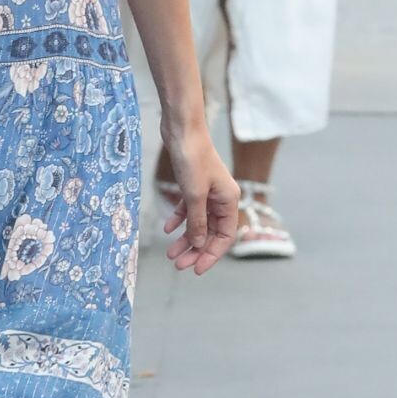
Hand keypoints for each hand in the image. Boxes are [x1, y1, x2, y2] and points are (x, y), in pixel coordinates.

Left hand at [160, 125, 238, 274]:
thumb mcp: (194, 195)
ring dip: (185, 238)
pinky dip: (179, 219)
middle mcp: (222, 197)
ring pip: (198, 222)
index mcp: (229, 200)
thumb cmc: (192, 158)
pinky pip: (188, 208)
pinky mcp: (193, 183)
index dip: (211, 254)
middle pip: (210, 232)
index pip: (225, 236)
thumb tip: (197, 244)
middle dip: (195, 250)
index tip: (196, 269)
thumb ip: (197, 222)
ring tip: (170, 253)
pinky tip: (167, 229)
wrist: (181, 128)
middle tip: (178, 265)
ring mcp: (207, 190)